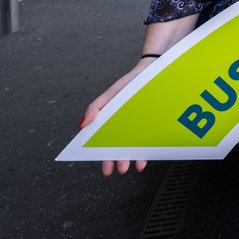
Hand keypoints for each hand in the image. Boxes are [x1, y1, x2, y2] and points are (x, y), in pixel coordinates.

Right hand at [79, 58, 155, 175]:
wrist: (155, 70)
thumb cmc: (131, 81)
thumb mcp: (112, 93)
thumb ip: (96, 107)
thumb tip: (82, 125)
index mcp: (113, 122)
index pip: (105, 143)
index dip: (103, 156)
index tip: (105, 168)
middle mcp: (127, 127)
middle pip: (120, 148)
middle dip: (118, 160)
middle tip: (119, 169)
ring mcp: (141, 127)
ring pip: (136, 147)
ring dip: (132, 159)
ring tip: (131, 166)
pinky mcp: (155, 124)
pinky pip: (151, 141)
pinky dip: (147, 151)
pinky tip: (144, 159)